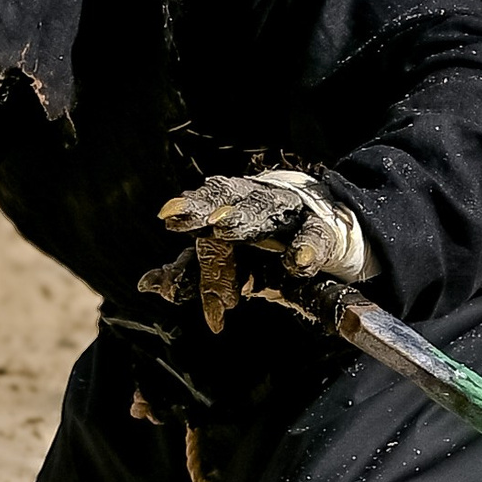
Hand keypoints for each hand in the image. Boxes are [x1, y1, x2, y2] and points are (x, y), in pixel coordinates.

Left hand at [141, 168, 367, 332]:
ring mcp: (294, 213)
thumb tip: (147, 284)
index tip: (167, 216)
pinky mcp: (327, 232)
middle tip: (194, 217)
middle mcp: (262, 201)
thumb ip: (195, 273)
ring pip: (269, 208)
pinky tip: (296, 262)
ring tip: (221, 227)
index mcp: (237, 205)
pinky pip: (316, 236)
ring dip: (245, 216)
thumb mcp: (235, 262)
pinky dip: (306, 248)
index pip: (212, 201)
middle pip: (236, 197)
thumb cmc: (273, 246)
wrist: (334, 235)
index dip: (191, 207)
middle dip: (213, 205)